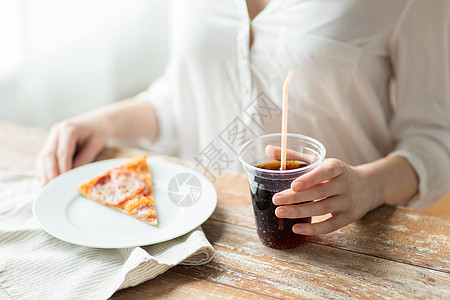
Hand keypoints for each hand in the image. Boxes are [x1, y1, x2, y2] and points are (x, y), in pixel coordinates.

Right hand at [36, 113, 110, 184]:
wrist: (98, 122)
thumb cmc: (98, 133)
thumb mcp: (95, 146)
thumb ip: (83, 160)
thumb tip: (71, 177)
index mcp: (69, 129)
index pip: (62, 154)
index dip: (62, 170)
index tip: (62, 184)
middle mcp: (57, 131)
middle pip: (48, 155)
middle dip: (50, 173)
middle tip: (52, 188)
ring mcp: (52, 136)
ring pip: (42, 157)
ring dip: (43, 173)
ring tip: (46, 187)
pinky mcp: (51, 143)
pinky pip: (43, 157)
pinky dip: (43, 169)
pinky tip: (45, 180)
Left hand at [264, 145, 384, 234]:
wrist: (368, 187)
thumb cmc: (336, 174)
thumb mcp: (321, 162)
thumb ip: (295, 157)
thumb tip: (267, 150)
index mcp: (338, 167)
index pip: (325, 171)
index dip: (310, 178)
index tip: (293, 185)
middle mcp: (345, 184)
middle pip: (320, 192)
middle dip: (296, 197)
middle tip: (276, 200)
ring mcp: (347, 202)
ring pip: (322, 209)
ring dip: (299, 212)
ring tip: (280, 212)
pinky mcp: (348, 218)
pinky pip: (329, 225)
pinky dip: (313, 228)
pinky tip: (296, 228)